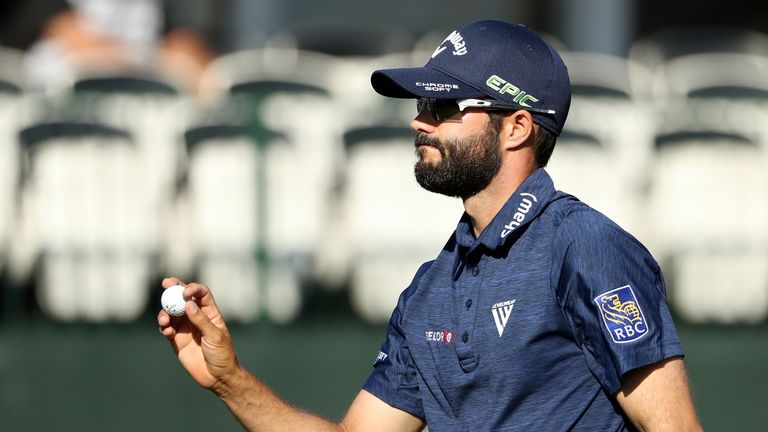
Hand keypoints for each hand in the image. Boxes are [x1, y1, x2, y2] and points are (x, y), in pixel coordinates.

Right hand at [158, 277, 239, 391]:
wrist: (217, 377)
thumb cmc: (222, 354)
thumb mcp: (214, 336)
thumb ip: (201, 320)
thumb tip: (188, 303)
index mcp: (210, 312)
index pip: (201, 294)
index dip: (192, 288)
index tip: (185, 291)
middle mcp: (196, 317)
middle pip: (183, 299)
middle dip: (174, 290)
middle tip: (165, 284)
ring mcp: (185, 328)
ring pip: (172, 313)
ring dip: (165, 312)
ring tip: (164, 320)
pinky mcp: (176, 340)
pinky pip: (167, 329)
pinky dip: (164, 327)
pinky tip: (167, 331)